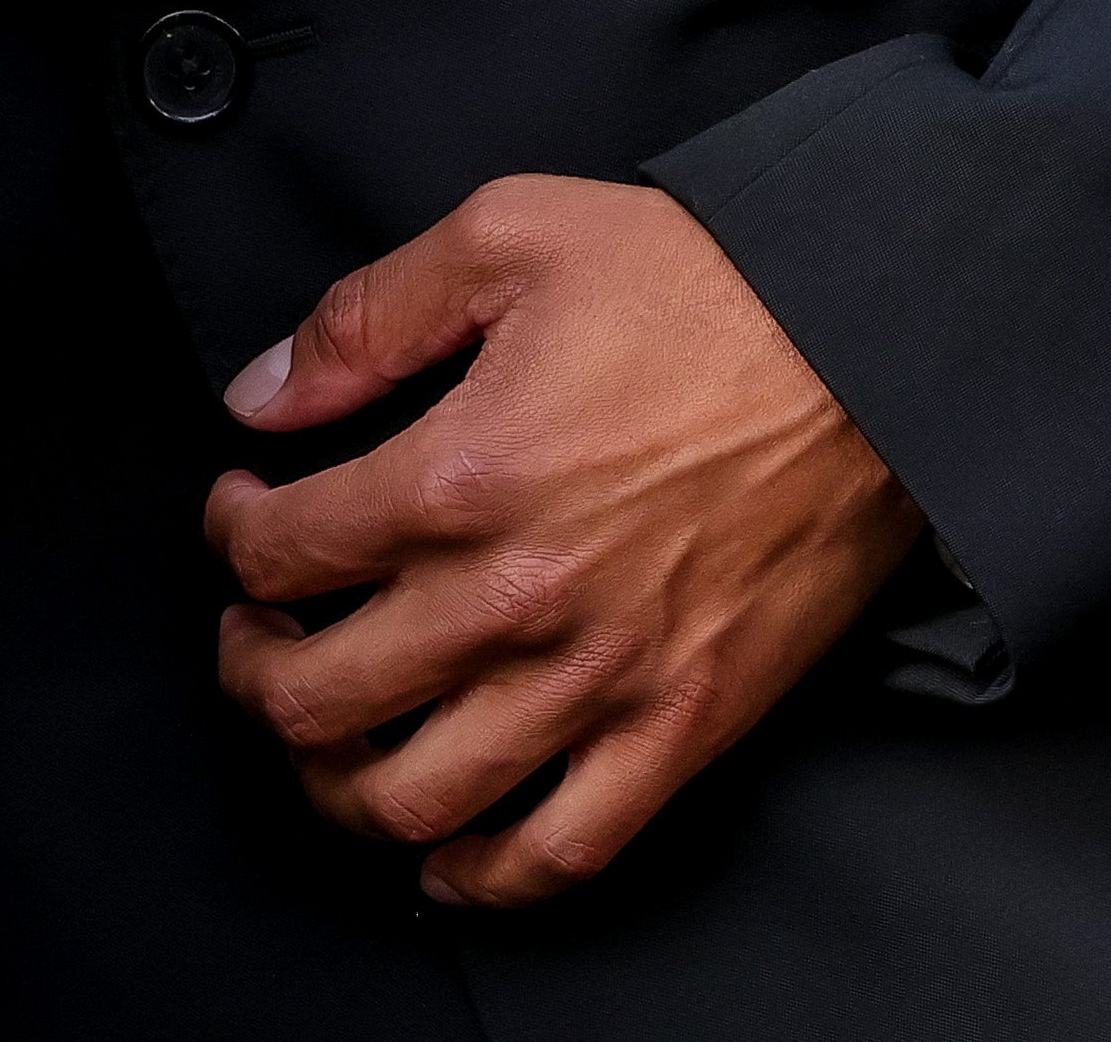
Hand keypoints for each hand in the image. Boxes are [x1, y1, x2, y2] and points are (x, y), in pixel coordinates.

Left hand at [202, 174, 924, 906]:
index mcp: (458, 476)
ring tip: (326, 734)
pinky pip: (559, 850)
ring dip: (332, 780)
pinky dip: (481, 876)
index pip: (280, 554)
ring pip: (409, 798)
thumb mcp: (511, 234)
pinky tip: (441, 854)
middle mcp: (513, 600)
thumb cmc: (707, 283)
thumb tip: (263, 391)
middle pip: (315, 698)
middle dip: (251, 671)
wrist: (876, 345)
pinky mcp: (680, 730)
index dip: (235, 536)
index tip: (247, 513)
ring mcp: (597, 682)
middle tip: (258, 633)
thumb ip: (368, 316)